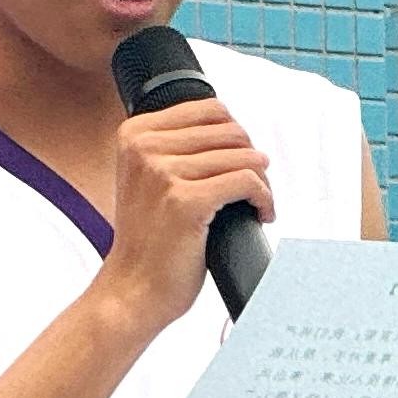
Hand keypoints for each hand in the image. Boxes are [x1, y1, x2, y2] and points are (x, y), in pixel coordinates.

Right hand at [90, 100, 269, 338]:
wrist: (133, 288)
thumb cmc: (148, 239)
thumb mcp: (147, 178)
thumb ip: (178, 146)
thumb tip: (234, 129)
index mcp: (134, 134)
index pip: (210, 109)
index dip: (236, 136)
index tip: (239, 162)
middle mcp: (145, 148)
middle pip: (231, 131)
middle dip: (252, 158)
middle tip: (253, 187)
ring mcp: (163, 173)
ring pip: (244, 156)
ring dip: (262, 181)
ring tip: (257, 203)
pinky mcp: (186, 201)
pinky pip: (247, 181)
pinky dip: (264, 198)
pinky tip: (260, 214)